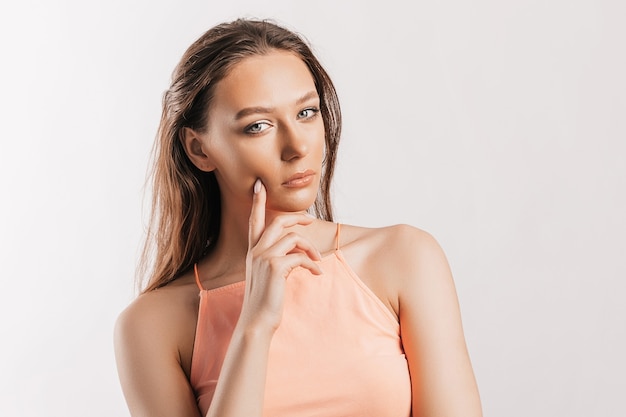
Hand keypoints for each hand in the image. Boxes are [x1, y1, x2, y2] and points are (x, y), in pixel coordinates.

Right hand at [239, 179, 322, 332]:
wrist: (257, 322)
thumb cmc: (265, 301)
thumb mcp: (268, 276)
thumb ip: (278, 260)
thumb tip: (298, 254)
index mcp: (253, 251)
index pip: (254, 221)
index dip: (257, 202)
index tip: (259, 186)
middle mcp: (256, 251)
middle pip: (279, 221)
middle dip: (297, 218)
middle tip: (311, 221)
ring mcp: (264, 258)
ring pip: (293, 238)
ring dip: (311, 247)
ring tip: (318, 260)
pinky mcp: (276, 267)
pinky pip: (301, 257)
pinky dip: (312, 264)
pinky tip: (317, 273)